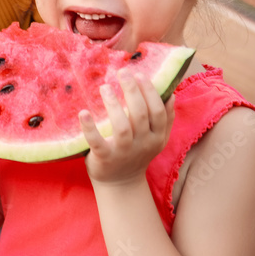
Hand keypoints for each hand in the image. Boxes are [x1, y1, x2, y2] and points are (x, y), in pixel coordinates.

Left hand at [80, 69, 174, 185]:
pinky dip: (90, 127)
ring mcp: (124, 152)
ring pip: (122, 127)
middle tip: (122, 72)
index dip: (150, 91)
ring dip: (113, 105)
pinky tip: (83, 113)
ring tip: (105, 87)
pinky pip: (97, 142)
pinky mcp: (105, 158)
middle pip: (141, 115)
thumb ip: (165, 118)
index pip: (158, 111)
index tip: (139, 73)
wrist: (120, 183)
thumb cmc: (136, 152)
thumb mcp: (155, 138)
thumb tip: (170, 94)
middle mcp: (143, 144)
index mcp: (157, 136)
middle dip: (133, 91)